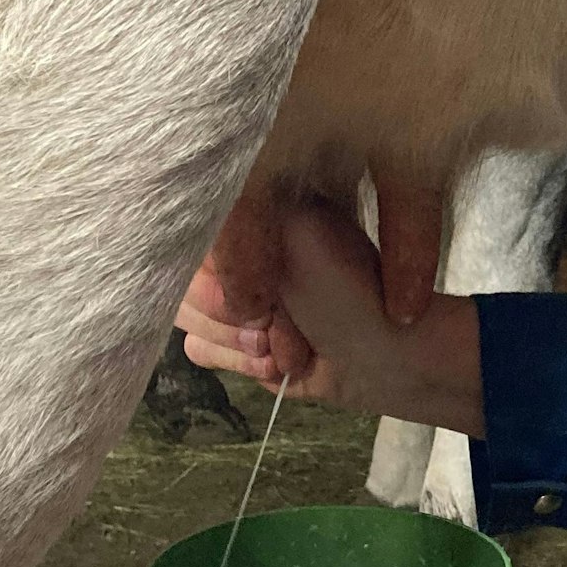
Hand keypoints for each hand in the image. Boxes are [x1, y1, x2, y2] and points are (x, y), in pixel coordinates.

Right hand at [175, 203, 485, 432]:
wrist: (390, 360)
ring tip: (286, 350)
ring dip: (236, 344)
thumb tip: (184, 221)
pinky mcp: (232, 332)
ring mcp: (231, 286)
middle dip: (232, 316)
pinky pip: (195, 348)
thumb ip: (236, 216)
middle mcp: (236, 239)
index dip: (218, 277)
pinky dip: (235, 362)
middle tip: (280, 328)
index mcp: (251, 202)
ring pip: (182, 317)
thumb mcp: (301, 234)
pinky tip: (277, 364)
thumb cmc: (355, 290)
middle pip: (176, 279)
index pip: (184, 233)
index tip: (263, 302)